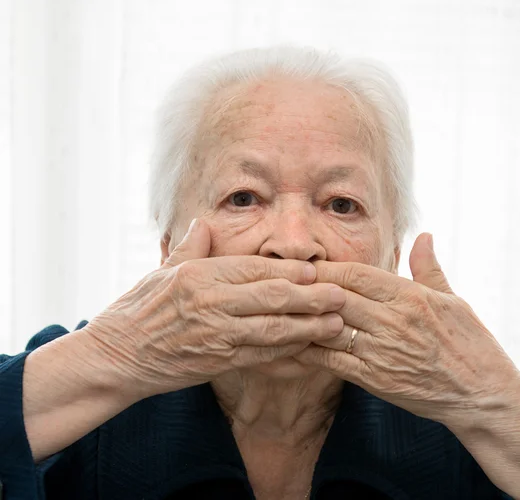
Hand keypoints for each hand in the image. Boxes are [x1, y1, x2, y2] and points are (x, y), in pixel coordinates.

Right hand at [84, 218, 345, 401]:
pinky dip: (286, 356)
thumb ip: (191, 247)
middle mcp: (210, 304)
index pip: (252, 269)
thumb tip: (205, 220)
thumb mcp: (163, 270)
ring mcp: (215, 336)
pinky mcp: (216, 363)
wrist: (116, 356)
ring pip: (270, 331)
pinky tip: (309, 353)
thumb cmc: (139, 308)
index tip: (315, 271)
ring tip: (335, 325)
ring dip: (307, 328)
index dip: (287, 271)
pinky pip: (258, 358)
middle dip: (309, 298)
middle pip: (269, 299)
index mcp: (199, 276)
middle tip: (339, 296)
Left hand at [294, 233, 519, 426]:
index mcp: (410, 297)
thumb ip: (429, 268)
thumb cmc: (471, 344)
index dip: (328, 267)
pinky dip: (309, 352)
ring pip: (329, 329)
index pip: (357, 274)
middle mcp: (392, 321)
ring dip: (304, 319)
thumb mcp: (453, 300)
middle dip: (308, 288)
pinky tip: (291, 344)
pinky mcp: (374, 380)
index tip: (307, 263)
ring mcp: (381, 352)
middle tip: (282, 281)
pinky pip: (332, 362)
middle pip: (337, 297)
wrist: (482, 395)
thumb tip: (423, 236)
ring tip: (279, 310)